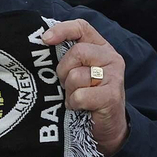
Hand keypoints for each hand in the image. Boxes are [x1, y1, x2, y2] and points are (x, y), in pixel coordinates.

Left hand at [42, 19, 128, 156]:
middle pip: (77, 52)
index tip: (45, 39)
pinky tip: (80, 107)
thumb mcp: (76, 73)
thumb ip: (67, 58)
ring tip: (76, 98)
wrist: (105, 128)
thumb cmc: (86, 98)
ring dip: (69, 91)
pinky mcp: (112, 95)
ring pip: (76, 76)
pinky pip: (80, 95)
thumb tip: (42, 43)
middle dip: (63, 71)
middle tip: (66, 84)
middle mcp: (110, 58)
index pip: (82, 28)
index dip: (62, 30)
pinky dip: (75, 104)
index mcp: (100, 48)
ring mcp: (114, 76)